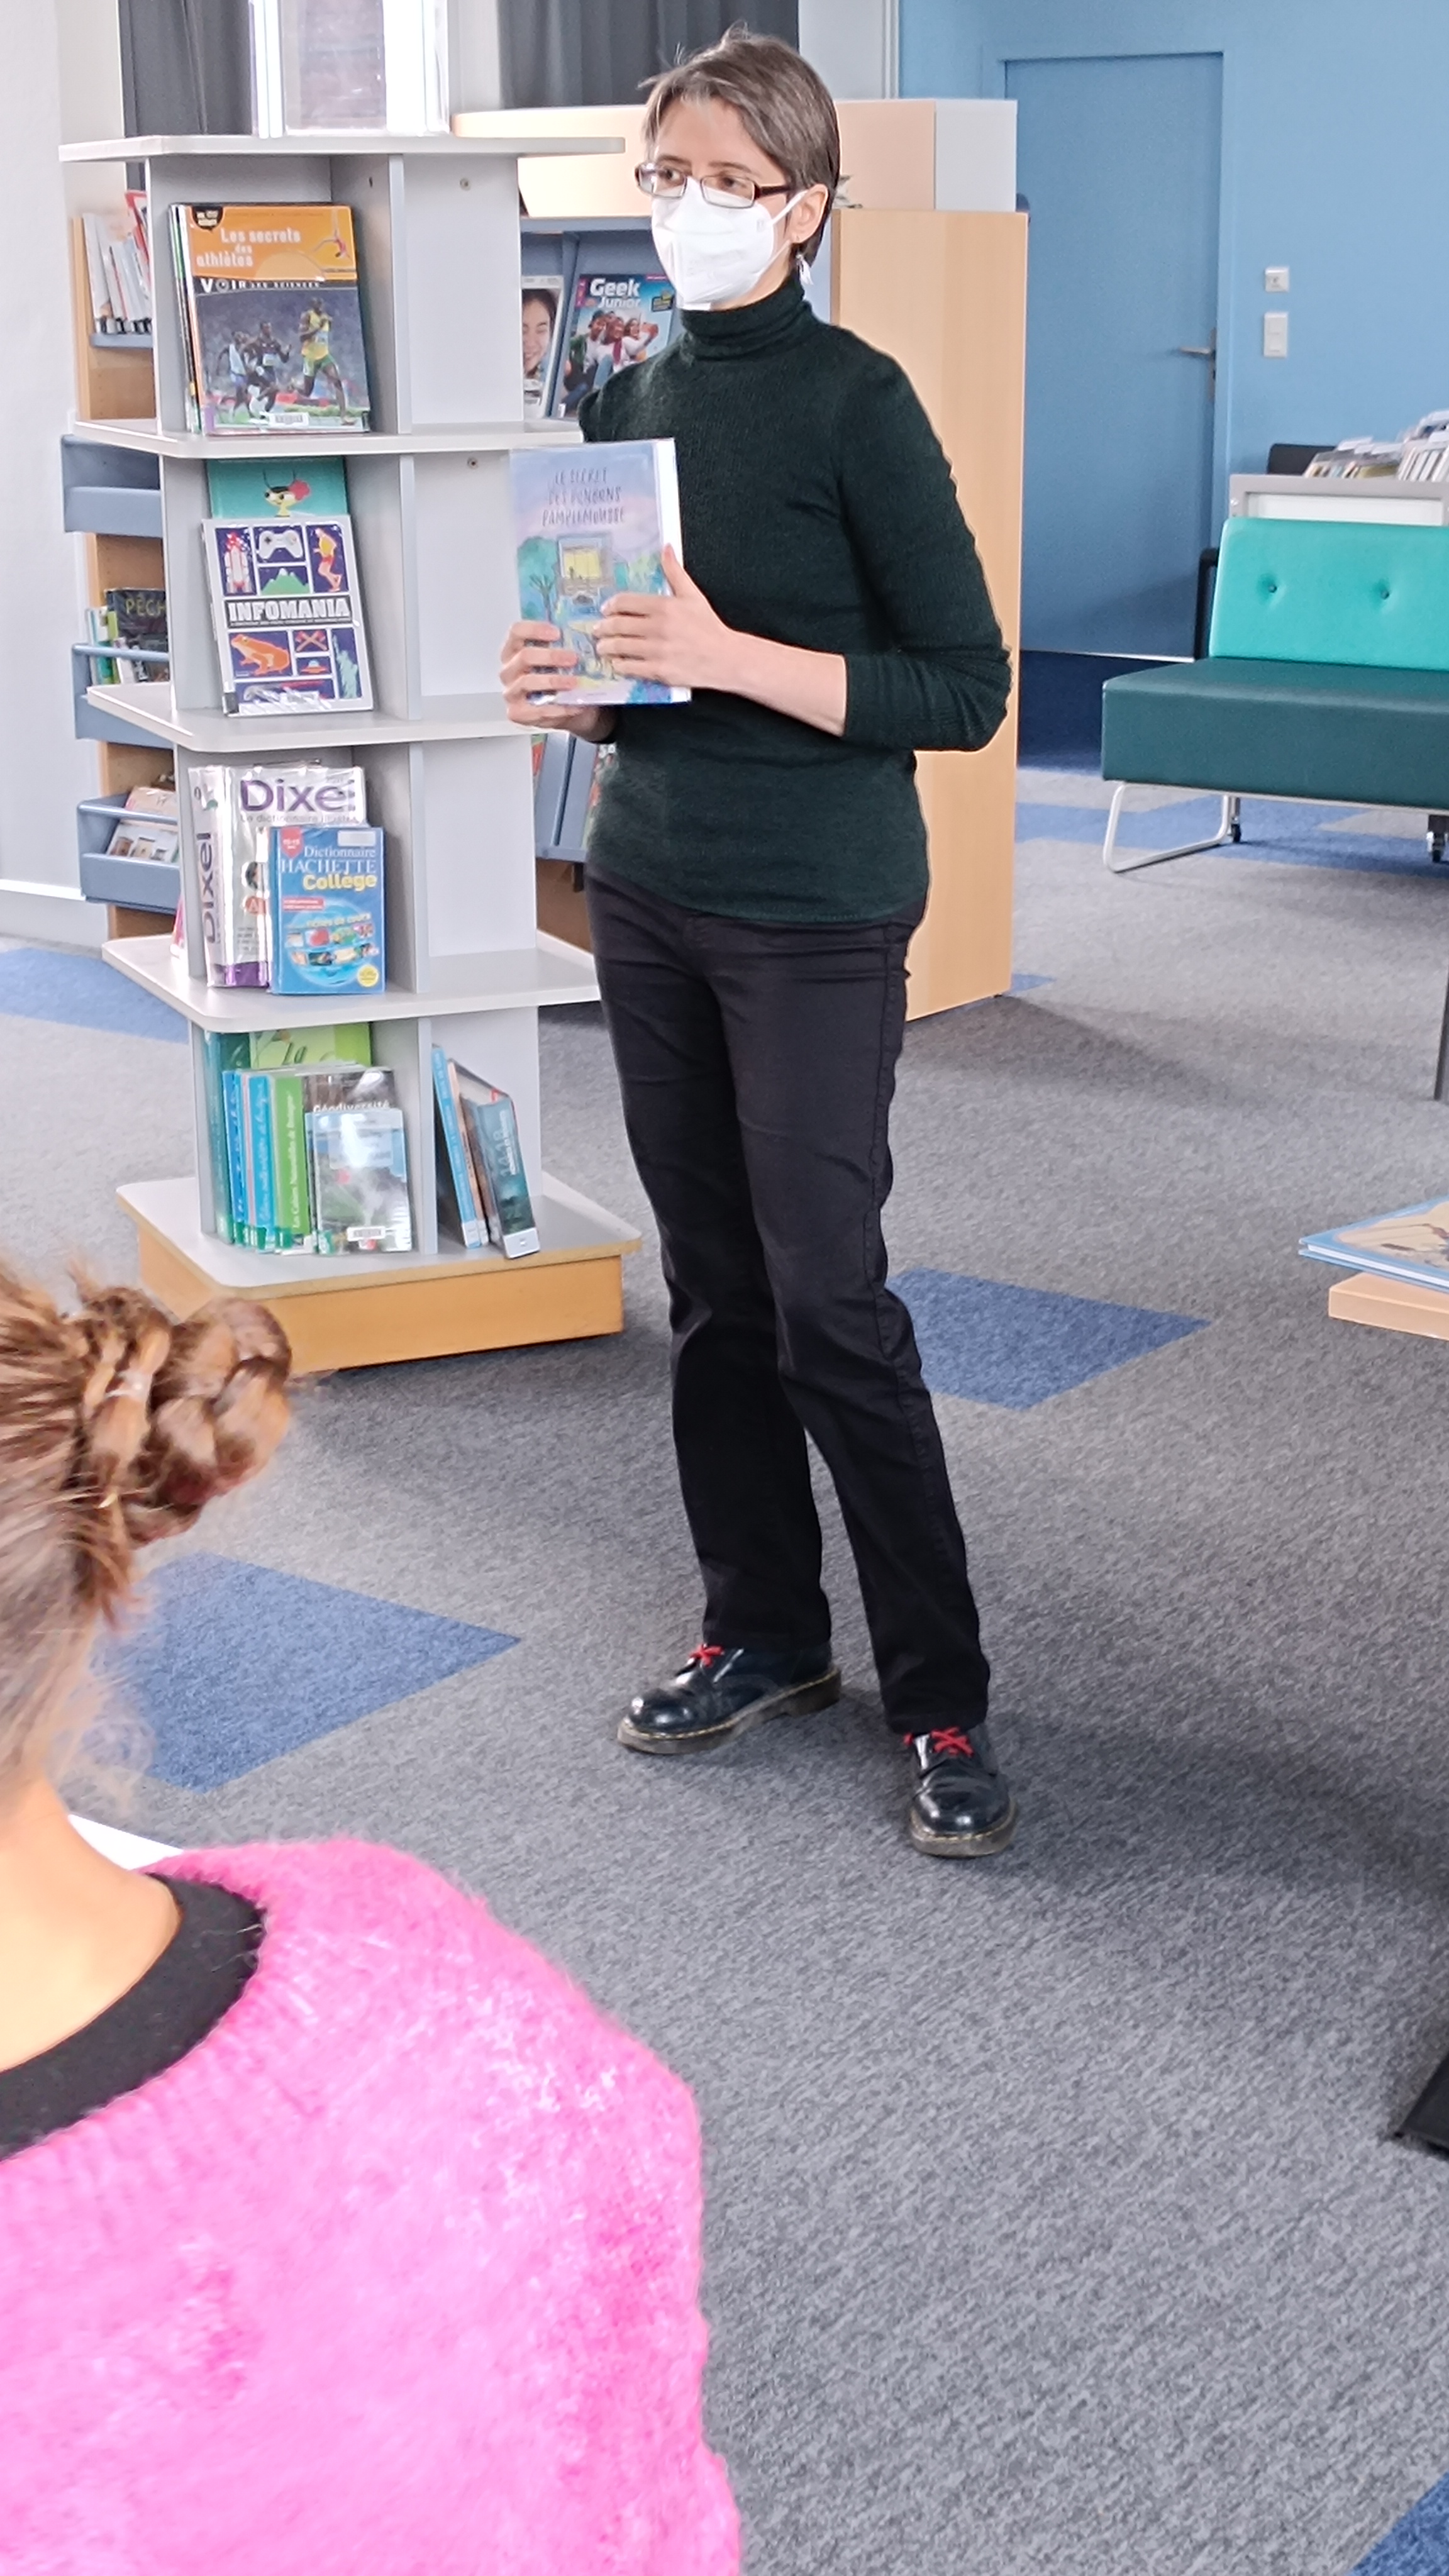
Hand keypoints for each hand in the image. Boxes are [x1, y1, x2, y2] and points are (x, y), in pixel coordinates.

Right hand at [500, 620, 612, 738]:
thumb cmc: (559, 678)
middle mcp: (508, 670)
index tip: (557, 633)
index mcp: (514, 650)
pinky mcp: (516, 713)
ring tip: (574, 683)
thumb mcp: (560, 659)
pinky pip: (536, 710)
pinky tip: (574, 705)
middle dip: (551, 656)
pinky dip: (558, 708)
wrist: (565, 709)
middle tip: (573, 658)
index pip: (516, 632)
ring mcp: (510, 692)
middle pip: (524, 656)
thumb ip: (563, 645)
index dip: (535, 629)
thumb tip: (583, 632)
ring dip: (554, 681)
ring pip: (527, 682)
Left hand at [593, 549, 743, 693]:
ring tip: (601, 646)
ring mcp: (658, 650)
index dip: (611, 606)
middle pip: (619, 625)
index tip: (606, 610)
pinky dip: (619, 665)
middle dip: (603, 627)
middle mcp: (658, 627)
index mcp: (664, 606)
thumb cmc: (709, 627)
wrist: (725, 658)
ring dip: (606, 647)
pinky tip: (616, 663)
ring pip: (621, 647)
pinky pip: (631, 667)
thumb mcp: (693, 595)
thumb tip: (666, 548)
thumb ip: (675, 572)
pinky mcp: (660, 671)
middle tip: (597, 629)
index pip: (626, 603)